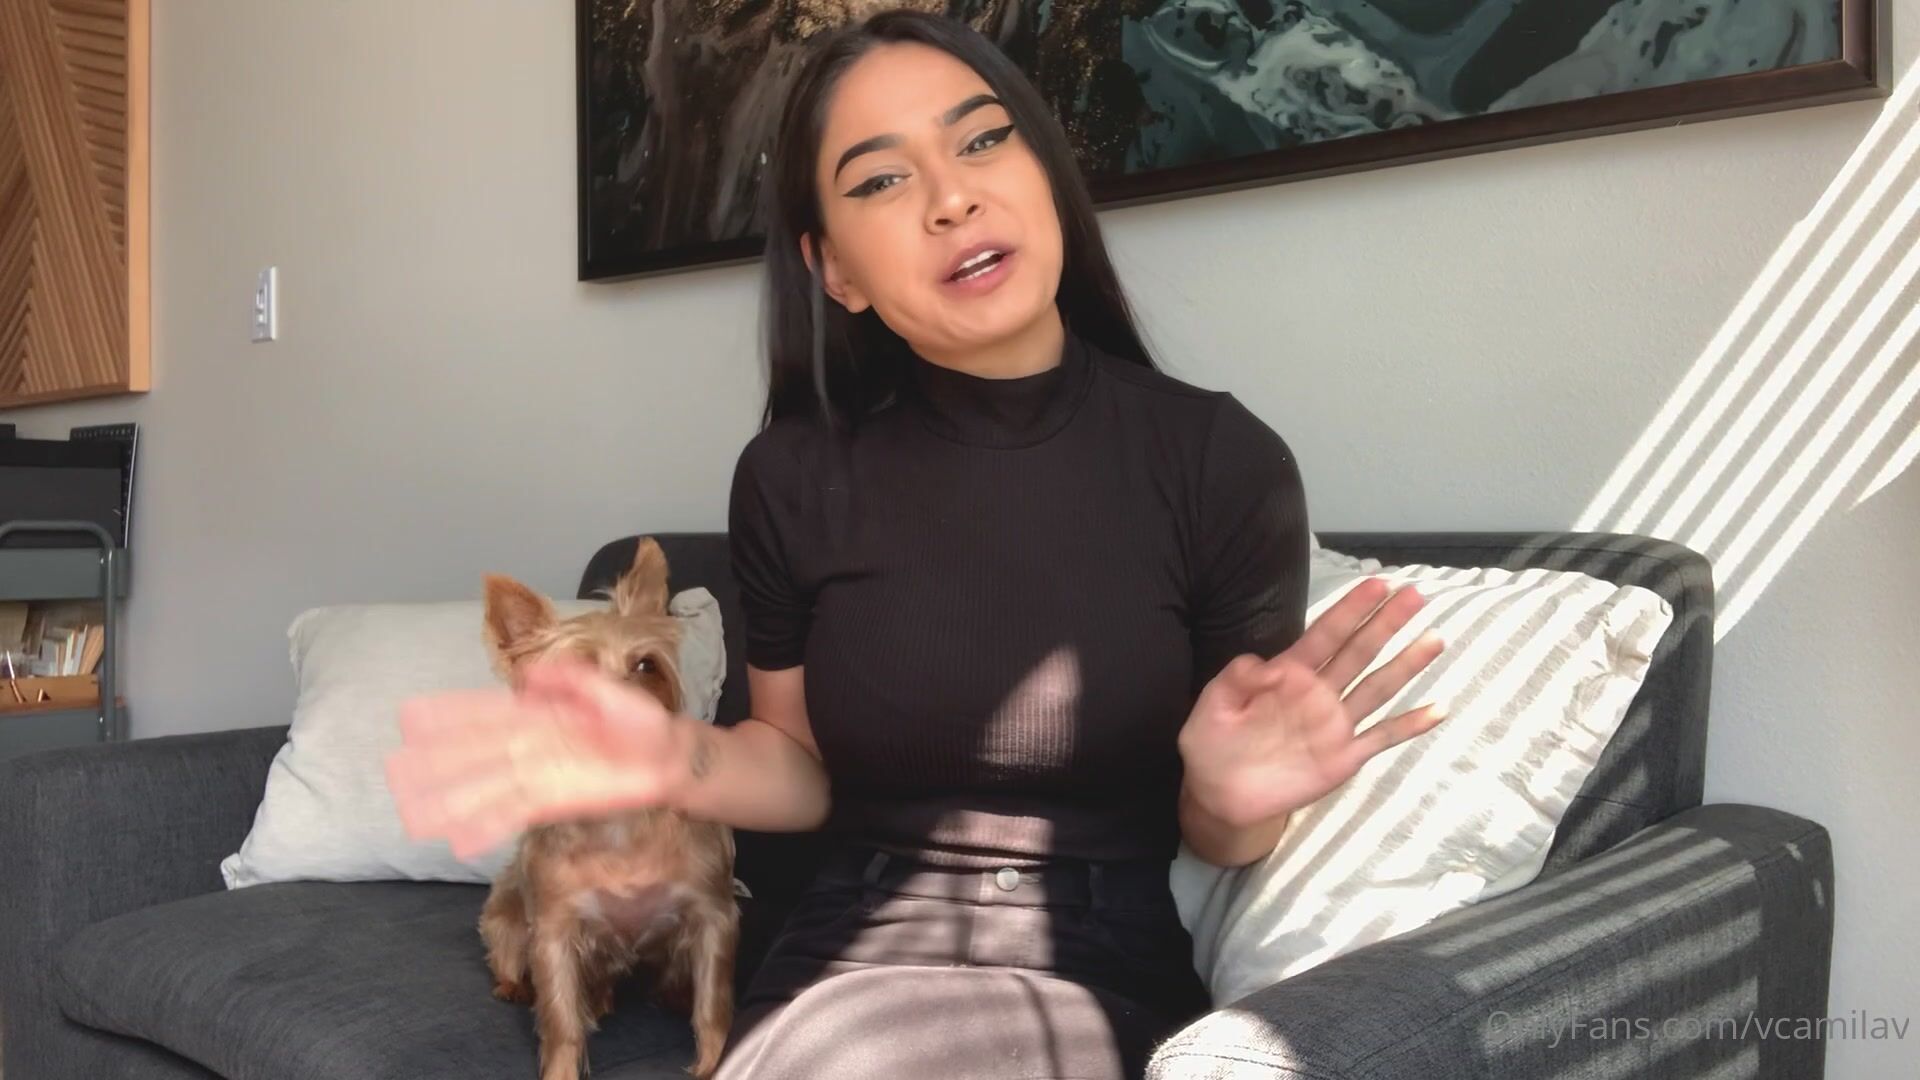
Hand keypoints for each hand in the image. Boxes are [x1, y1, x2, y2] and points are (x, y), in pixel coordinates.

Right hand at [384, 656, 691, 858]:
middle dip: (436, 762)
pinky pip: (513, 815)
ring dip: (450, 800)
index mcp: (539, 716)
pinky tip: (460, 840)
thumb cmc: (640, 721)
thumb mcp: (605, 689)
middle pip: (475, 754)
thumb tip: (528, 674)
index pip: (485, 714)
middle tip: (395, 771)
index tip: (411, 718)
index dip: (449, 716)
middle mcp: (531, 747)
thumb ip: (569, 679)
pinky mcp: (555, 802)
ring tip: (413, 812)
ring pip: (486, 787)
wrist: (671, 757)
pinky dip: (486, 827)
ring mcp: (541, 776)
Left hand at [1178, 577, 1448, 829]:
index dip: (1351, 610)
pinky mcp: (1344, 757)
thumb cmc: (1212, 743)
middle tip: (1416, 595)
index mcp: (1288, 673)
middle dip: (1387, 623)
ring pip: (1379, 688)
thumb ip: (1237, 677)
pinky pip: (1382, 738)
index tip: (1378, 583)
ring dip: (1407, 664)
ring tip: (1434, 639)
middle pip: (1359, 651)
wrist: (1217, 794)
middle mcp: (1319, 693)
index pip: (1326, 634)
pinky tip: (1438, 709)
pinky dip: (1411, 725)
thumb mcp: (1213, 703)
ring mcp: (1335, 725)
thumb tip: (1270, 665)